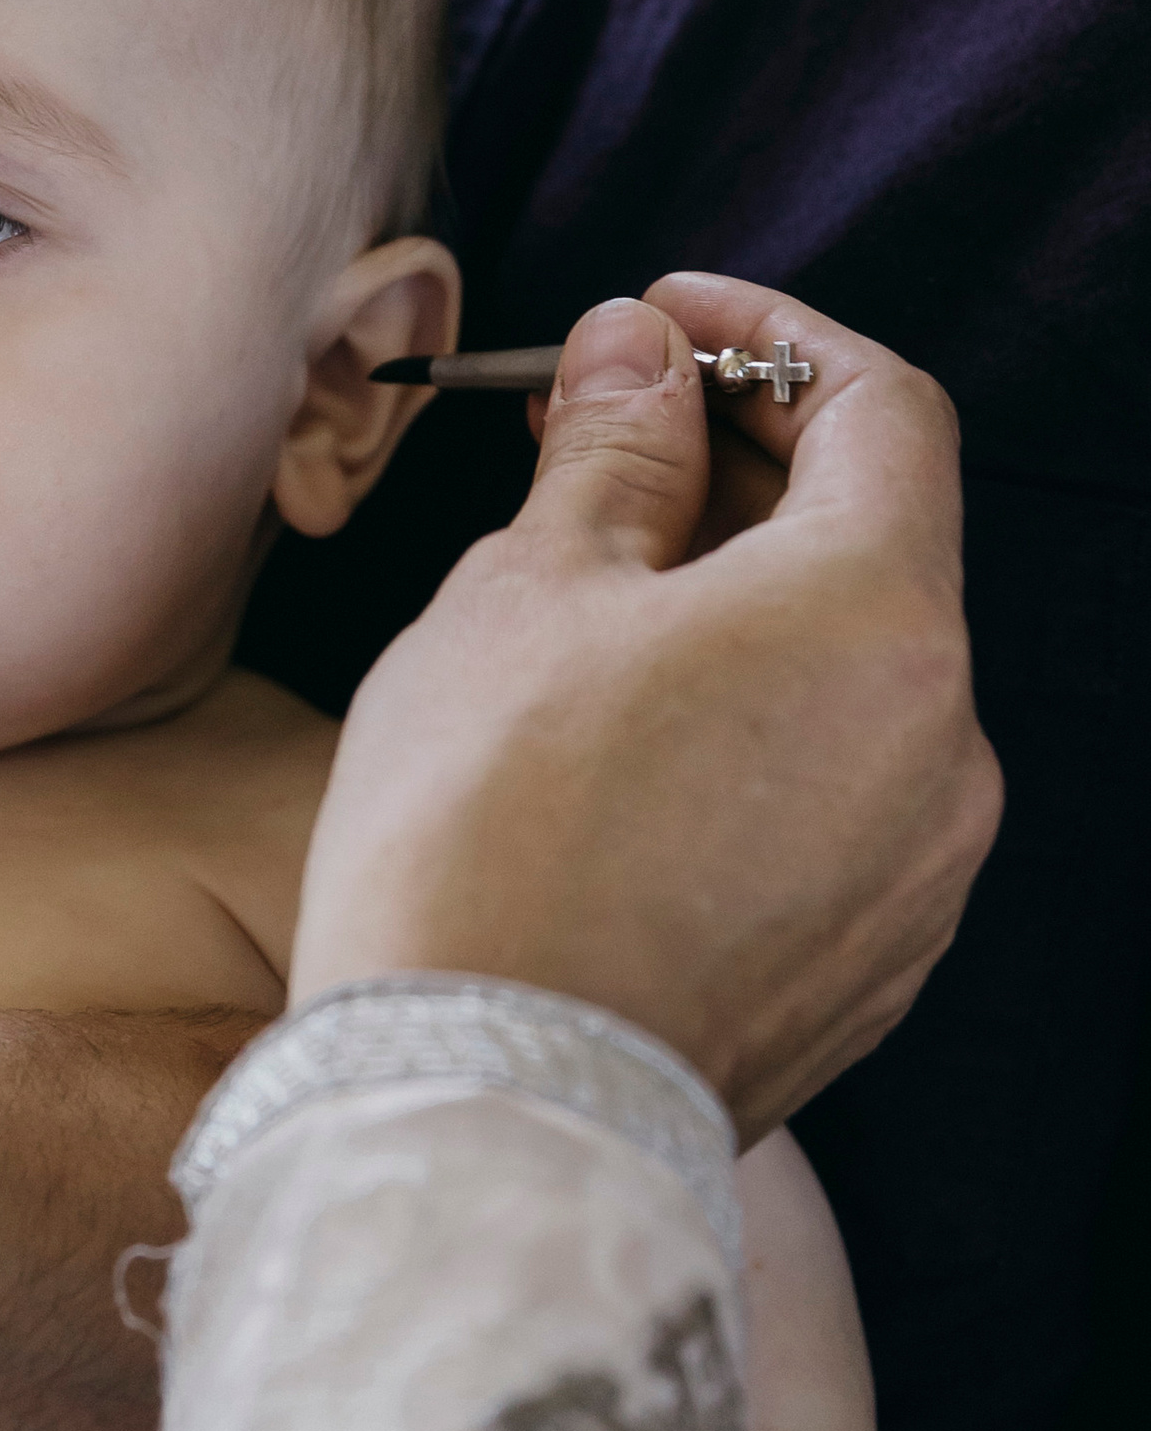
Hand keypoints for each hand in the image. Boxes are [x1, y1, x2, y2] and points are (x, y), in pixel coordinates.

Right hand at [292, 276, 1002, 1138]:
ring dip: (747, 614)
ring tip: (590, 608)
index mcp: (883, 616)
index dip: (772, 338)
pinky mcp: (874, 971)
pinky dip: (756, 738)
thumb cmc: (485, 828)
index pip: (883, 409)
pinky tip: (629, 754)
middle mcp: (948, 744)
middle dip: (742, 474)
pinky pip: (837, 805)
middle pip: (876, 550)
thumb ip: (611, 452)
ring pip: (854, 686)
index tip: (663, 323)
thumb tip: (639, 357)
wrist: (481, 1107)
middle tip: (595, 443)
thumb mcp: (527, 593)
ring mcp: (924, 874)